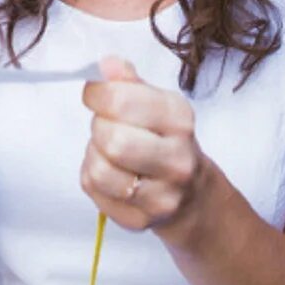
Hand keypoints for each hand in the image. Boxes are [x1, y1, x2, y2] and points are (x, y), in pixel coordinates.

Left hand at [81, 56, 208, 240]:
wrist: (192, 194)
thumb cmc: (165, 137)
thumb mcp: (154, 101)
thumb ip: (128, 80)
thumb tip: (105, 63)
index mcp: (179, 118)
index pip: (122, 100)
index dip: (96, 94)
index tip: (94, 95)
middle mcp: (178, 159)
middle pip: (112, 140)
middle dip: (98, 127)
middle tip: (105, 125)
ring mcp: (163, 196)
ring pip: (100, 170)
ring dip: (93, 154)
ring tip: (106, 149)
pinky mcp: (142, 221)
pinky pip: (94, 191)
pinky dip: (92, 176)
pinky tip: (110, 171)